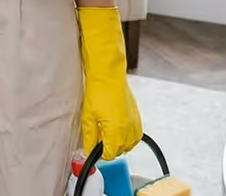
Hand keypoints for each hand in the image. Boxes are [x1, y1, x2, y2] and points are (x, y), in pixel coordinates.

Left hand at [78, 6, 142, 160]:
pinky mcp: (137, 115)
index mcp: (117, 132)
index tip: (94, 144)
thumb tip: (89, 150)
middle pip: (120, 150)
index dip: (100, 151)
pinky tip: (116, 123)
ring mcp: (135, 122)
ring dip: (119, 141)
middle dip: (109, 146)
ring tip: (106, 128)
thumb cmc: (98, 90)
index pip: (110, 154)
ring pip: (129, 143)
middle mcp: (129, 130)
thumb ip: (90, 136)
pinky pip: (134, 133)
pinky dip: (126, 133)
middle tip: (98, 134)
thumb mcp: (88, 116)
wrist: (108, 73)